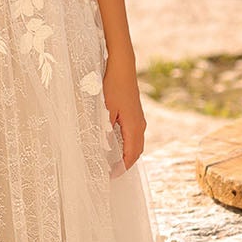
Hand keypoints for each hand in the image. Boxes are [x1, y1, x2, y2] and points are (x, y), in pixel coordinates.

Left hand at [103, 50, 146, 170]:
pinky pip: (132, 135)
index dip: (121, 168)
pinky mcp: (135, 114)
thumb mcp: (104, 109)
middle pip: (135, 152)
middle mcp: (140, 125)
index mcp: (134, 127)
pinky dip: (125, 144)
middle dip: (124, 164)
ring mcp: (139, 119)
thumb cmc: (112, 86)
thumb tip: (101, 148)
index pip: (131, 155)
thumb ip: (103, 130)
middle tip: (109, 173)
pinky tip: (112, 144)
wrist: (122, 66)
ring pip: (135, 143)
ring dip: (125, 154)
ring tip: (110, 162)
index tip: (110, 176)